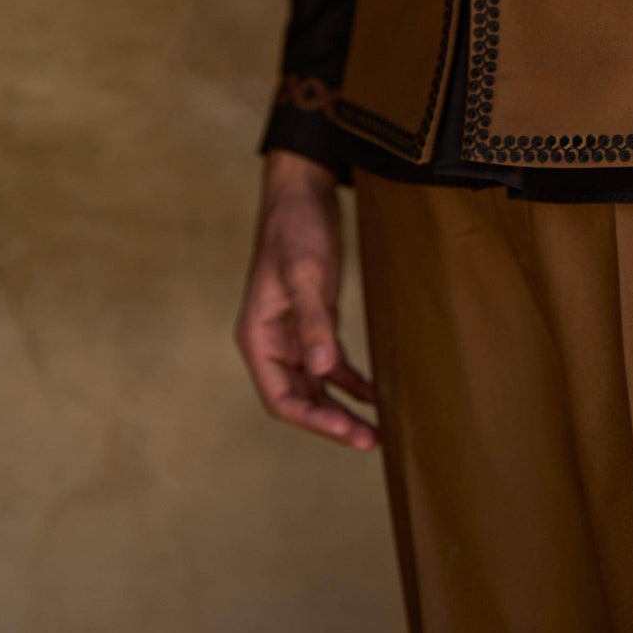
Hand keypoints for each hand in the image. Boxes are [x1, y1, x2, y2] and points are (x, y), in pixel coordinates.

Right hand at [234, 148, 378, 448]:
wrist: (304, 192)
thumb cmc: (296, 228)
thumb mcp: (305, 273)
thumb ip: (314, 321)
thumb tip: (324, 370)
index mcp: (257, 337)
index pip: (280, 397)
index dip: (311, 420)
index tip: (344, 431)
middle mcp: (273, 343)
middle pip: (300, 399)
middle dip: (331, 422)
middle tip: (369, 441)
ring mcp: (294, 334)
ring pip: (317, 386)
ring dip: (343, 409)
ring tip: (375, 431)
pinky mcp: (316, 322)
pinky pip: (332, 364)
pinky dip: (351, 381)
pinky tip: (375, 395)